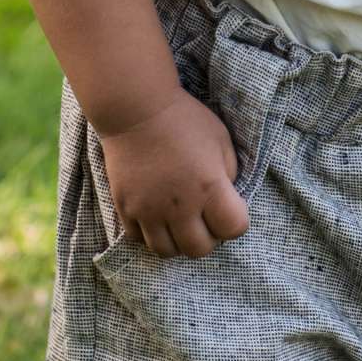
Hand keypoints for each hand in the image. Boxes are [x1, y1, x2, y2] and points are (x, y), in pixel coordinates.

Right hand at [98, 88, 250, 256]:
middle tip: (204, 217)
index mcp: (209, 186)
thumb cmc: (184, 119)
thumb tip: (226, 200)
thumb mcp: (221, 141)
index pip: (234, 229)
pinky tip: (156, 215)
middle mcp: (180, 205)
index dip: (235, 221)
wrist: (135, 109)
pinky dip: (150, 233)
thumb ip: (229, 175)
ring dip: (178, 240)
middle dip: (208, 237)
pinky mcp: (126, 208)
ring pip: (167, 251)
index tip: (229, 207)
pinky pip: (139, 239)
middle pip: (199, 250)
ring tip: (180, 221)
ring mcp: (149, 210)